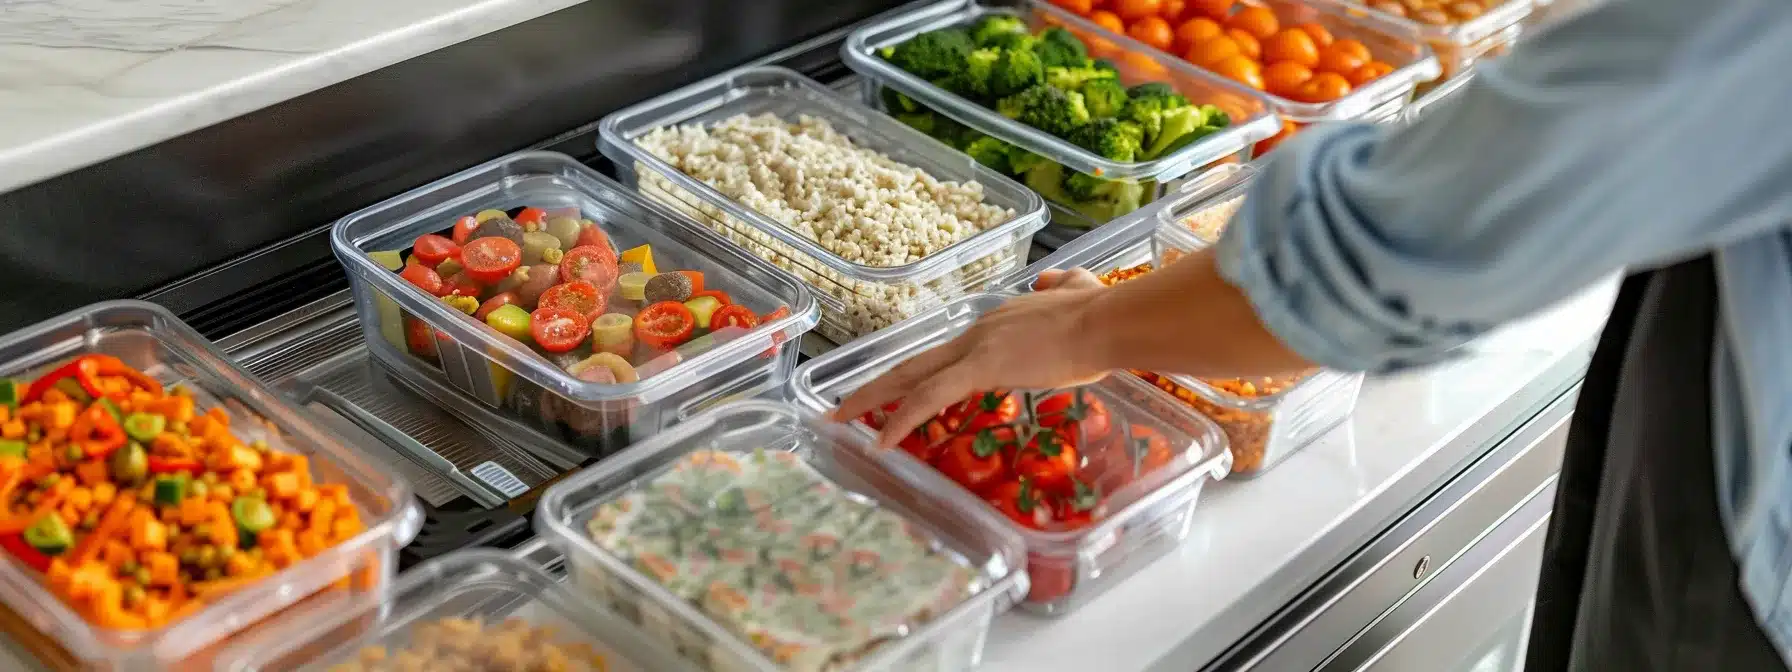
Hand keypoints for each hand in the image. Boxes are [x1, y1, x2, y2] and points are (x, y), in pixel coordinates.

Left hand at [832, 268, 1111, 446]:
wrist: (1108, 320)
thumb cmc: (1102, 315)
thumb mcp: (1078, 295)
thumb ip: (1064, 287)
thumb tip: (1057, 284)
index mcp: (995, 325)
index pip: (946, 355)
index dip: (917, 374)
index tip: (899, 392)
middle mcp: (977, 332)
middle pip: (913, 363)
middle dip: (874, 386)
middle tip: (840, 407)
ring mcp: (976, 347)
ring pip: (910, 377)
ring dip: (871, 401)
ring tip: (840, 422)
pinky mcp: (982, 366)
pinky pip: (930, 396)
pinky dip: (902, 418)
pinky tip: (882, 441)